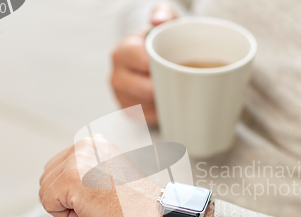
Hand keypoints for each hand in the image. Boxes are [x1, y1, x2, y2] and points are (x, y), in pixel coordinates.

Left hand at [39, 135, 162, 216]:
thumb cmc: (136, 206)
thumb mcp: (108, 175)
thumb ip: (84, 169)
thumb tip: (57, 180)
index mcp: (94, 143)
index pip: (58, 167)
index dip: (75, 191)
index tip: (103, 194)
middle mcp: (85, 146)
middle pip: (47, 178)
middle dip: (67, 197)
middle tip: (100, 202)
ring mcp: (77, 161)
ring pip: (45, 191)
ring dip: (67, 207)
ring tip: (97, 206)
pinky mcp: (71, 180)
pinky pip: (48, 204)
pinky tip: (92, 211)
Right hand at [110, 2, 177, 125]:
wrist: (152, 58)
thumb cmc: (161, 40)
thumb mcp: (164, 20)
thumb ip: (163, 13)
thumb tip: (159, 20)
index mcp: (123, 51)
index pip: (143, 63)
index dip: (163, 67)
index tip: (178, 66)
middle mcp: (117, 76)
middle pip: (145, 91)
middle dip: (167, 89)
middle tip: (183, 83)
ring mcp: (121, 96)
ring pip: (147, 107)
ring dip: (165, 103)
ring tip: (177, 93)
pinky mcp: (129, 113)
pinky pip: (148, 119)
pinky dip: (161, 114)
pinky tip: (170, 104)